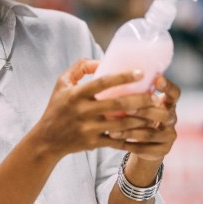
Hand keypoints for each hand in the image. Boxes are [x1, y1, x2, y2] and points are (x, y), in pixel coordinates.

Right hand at [31, 59, 153, 159]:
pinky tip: (145, 134)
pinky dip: (132, 139)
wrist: (46, 140)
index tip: (141, 73)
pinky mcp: (92, 143)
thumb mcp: (62, 83)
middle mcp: (82, 112)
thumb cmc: (56, 108)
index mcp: (75, 94)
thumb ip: (80, 67)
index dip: (123, 77)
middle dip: (140, 100)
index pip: (102, 82)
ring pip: (121, 125)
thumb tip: (102, 60)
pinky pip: (116, 142)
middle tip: (156, 96)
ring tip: (156, 114)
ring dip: (141, 120)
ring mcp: (88, 129)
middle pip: (117, 105)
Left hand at [107, 75, 179, 161]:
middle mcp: (172, 119)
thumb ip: (135, 95)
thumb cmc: (139, 119)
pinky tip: (113, 142)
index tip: (156, 79)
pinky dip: (127, 144)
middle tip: (126, 108)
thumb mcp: (141, 106)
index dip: (168, 86)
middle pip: (163, 114)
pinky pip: (144, 148)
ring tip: (112, 131)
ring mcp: (169, 136)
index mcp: (168, 104)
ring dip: (129, 131)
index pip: (175, 93)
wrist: (147, 147)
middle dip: (144, 111)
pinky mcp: (162, 151)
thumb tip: (111, 78)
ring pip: (150, 134)